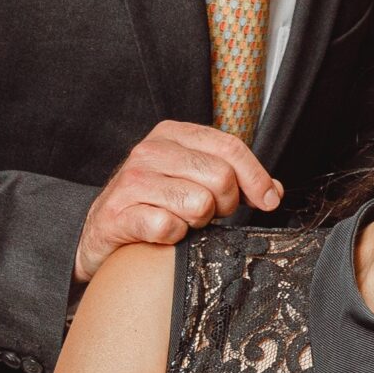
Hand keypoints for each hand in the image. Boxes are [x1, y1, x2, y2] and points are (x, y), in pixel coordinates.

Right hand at [75, 121, 281, 281]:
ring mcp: (131, 181)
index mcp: (172, 134)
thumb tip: (272, 192)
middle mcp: (149, 151)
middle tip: (209, 213)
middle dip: (225, 204)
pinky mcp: (118, 214)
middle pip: (221, 177)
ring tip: (181, 221)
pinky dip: (174, 237)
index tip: (269, 200)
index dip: (257, 177)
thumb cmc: (154, 203)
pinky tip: (161, 233)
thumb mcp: (193, 179)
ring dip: (198, 222)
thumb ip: (233, 179)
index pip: (230, 147)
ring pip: (199, 204)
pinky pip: (171, 227)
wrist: (101, 232)